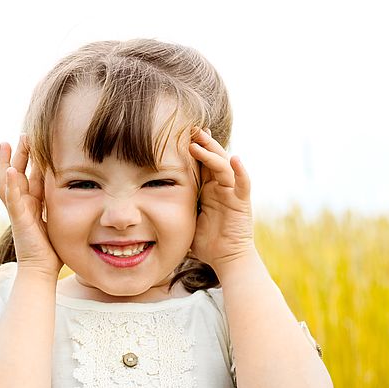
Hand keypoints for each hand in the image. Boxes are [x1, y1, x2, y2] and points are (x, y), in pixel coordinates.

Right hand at [0, 134, 62, 277]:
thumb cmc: (52, 251)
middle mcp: (22, 204)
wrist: (41, 269)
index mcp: (32, 204)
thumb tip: (83, 196)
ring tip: (7, 144)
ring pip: (8, 181)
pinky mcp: (18, 218)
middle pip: (17, 173)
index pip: (31, 176)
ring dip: (7, 162)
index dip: (33, 159)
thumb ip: (63, 208)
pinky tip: (10, 169)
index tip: (36, 141)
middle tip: (22, 135)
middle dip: (20, 154)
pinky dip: (10, 184)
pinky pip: (11, 199)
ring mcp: (18, 210)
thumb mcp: (59, 221)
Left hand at [185, 127, 255, 272]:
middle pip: (213, 158)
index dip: (193, 147)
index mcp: (208, 188)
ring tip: (199, 140)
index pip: (201, 162)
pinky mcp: (242, 202)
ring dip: (212, 153)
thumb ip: (173, 208)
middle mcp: (222, 186)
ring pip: (224, 166)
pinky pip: (243, 183)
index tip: (180, 133)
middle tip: (189, 128)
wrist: (225, 259)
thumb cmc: (205, 243)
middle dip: (202, 142)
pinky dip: (241, 170)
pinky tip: (235, 158)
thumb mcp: (184, 220)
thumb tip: (144, 207)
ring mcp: (233, 192)